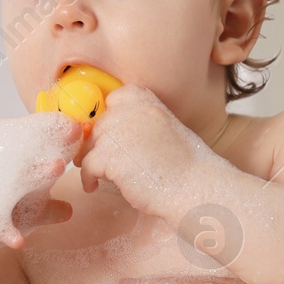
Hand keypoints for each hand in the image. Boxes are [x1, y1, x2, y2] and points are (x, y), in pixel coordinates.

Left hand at [74, 85, 215, 213]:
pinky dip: (88, 178)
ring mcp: (119, 133)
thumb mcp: (167, 131)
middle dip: (98, 143)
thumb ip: (142, 126)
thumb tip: (115, 136)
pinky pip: (87, 165)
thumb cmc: (186, 167)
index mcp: (149, 104)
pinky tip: (94, 186)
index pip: (117, 97)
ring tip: (98, 175)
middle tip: (102, 160)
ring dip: (92, 160)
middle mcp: (132, 112)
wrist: (196, 187)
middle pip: (100, 124)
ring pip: (90, 144)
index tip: (112, 134)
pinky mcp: (110, 157)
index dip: (111, 116)